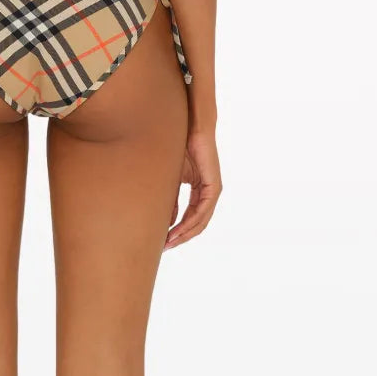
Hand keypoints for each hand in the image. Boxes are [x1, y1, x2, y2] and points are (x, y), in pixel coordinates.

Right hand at [165, 130, 221, 249]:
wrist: (190, 128)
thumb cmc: (179, 147)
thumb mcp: (170, 179)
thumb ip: (170, 200)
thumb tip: (167, 223)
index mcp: (200, 191)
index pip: (190, 218)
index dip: (177, 232)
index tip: (163, 242)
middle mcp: (209, 193)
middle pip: (197, 224)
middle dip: (180, 237)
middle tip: (165, 248)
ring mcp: (213, 190)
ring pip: (201, 220)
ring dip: (185, 233)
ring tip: (169, 241)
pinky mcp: (213, 186)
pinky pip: (203, 210)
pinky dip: (190, 221)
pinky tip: (178, 228)